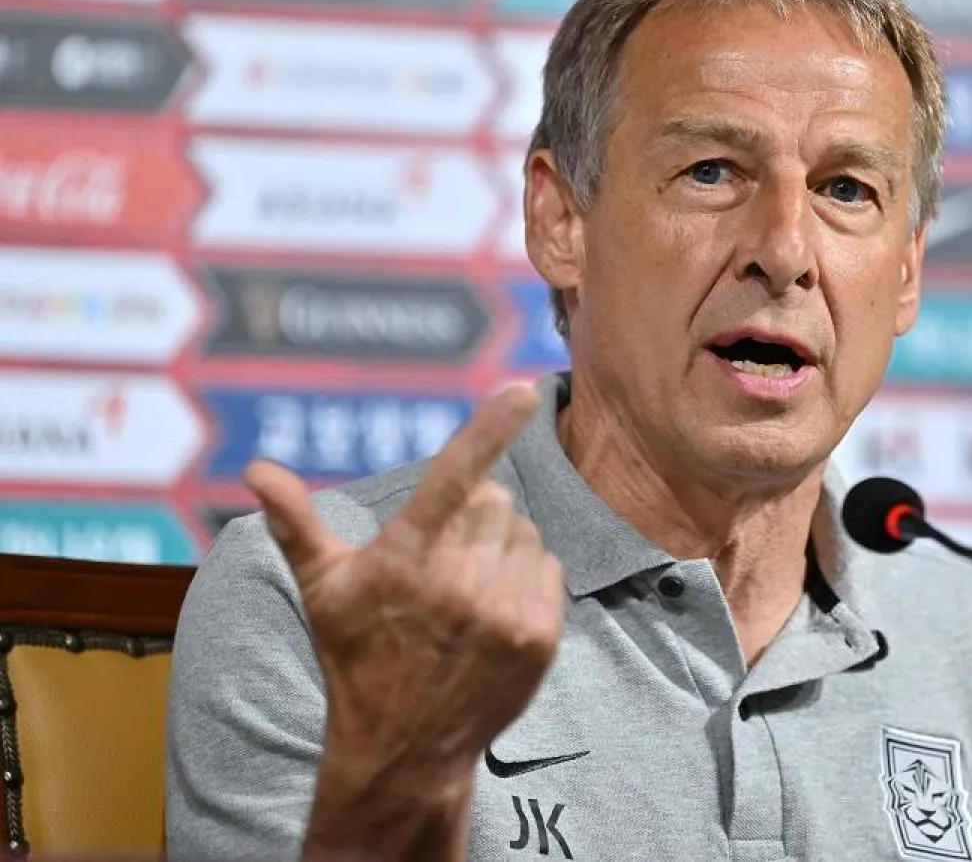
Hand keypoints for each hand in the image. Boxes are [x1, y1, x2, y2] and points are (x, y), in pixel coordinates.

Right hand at [245, 384, 564, 820]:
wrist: (404, 748)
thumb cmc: (357, 657)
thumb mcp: (324, 590)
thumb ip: (297, 523)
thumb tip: (255, 469)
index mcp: (405, 558)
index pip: (454, 476)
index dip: (490, 428)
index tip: (522, 391)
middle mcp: (458, 582)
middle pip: (495, 499)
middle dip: (473, 516)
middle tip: (443, 557)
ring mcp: (503, 611)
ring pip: (525, 532)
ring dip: (501, 548)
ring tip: (466, 590)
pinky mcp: (539, 635)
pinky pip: (548, 567)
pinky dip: (526, 577)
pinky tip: (493, 611)